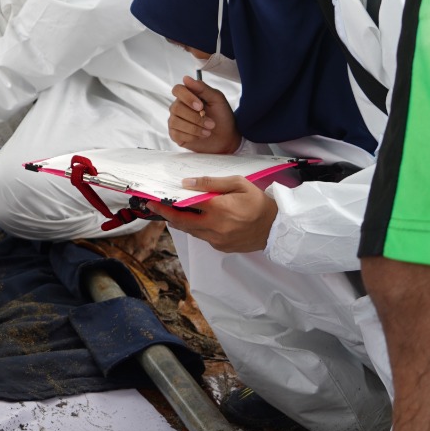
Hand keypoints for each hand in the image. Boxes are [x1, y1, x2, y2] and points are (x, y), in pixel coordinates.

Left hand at [142, 176, 276, 254]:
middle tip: (153, 206)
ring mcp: (217, 239)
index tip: (153, 199)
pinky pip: (202, 236)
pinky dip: (195, 228)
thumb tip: (187, 183)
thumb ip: (211, 183)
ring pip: (190, 231)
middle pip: (181, 222)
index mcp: (218, 209)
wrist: (276, 227)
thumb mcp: (238, 184)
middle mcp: (214, 226)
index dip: (167, 204)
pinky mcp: (220, 247)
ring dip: (178, 221)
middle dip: (165, 214)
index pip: (184, 206)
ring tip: (169, 212)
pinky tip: (193, 219)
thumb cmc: (258, 202)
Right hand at [168, 76, 240, 153]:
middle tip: (211, 124)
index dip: (187, 97)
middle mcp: (178, 107)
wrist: (226, 137)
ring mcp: (175, 121)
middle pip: (176, 108)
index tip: (200, 107)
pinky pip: (176, 134)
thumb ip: (203, 88)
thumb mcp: (217, 99)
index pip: (177, 90)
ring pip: (175, 121)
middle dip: (195, 118)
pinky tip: (201, 136)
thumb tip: (186, 78)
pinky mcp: (175, 134)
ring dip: (194, 128)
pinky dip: (191, 136)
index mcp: (188, 96)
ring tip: (208, 131)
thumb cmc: (222, 116)